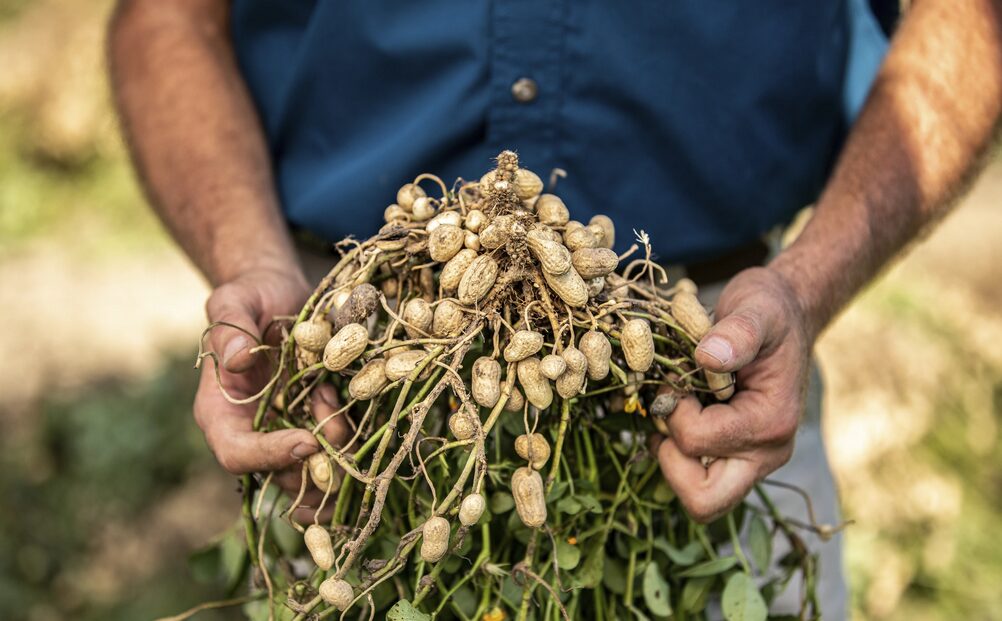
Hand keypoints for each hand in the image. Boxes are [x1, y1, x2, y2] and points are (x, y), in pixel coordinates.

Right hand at [194, 266, 350, 518]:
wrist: (281, 291)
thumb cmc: (251, 295)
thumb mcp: (235, 301)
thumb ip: (231, 328)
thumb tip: (237, 357)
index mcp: (222, 412)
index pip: (237, 454)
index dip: (271, 457)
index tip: (308, 441)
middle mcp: (253, 430)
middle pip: (281, 475)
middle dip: (315, 462)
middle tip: (337, 427)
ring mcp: (288, 429)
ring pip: (315, 470)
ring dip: (337, 450)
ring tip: (333, 397)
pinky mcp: (318, 421)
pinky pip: (338, 447)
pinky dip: (351, 434)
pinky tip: (348, 397)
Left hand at [650, 267, 810, 522]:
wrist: (785, 315)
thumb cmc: (770, 310)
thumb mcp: (756, 307)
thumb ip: (737, 331)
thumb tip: (709, 357)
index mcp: (771, 423)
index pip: (698, 442)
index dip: (673, 409)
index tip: (677, 374)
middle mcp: (765, 454)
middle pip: (705, 501)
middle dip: (671, 462)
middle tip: (668, 416)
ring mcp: (752, 460)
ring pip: (699, 498)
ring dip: (671, 458)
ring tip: (674, 411)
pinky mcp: (737, 457)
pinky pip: (698, 478)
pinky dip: (676, 453)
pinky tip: (678, 413)